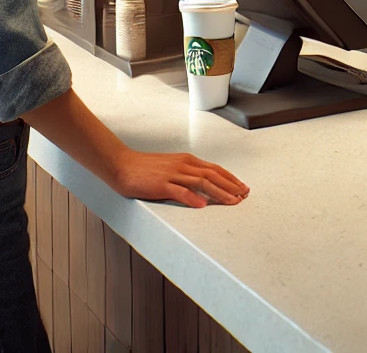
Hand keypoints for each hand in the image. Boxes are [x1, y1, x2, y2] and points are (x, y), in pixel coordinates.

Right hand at [111, 149, 248, 207]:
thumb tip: (204, 188)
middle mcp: (183, 165)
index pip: (215, 169)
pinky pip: (179, 191)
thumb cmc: (145, 168)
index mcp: (187, 160)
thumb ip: (188, 176)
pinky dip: (192, 198)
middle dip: (231, 186)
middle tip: (244, 196)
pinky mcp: (161, 184)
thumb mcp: (172, 168)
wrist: (122, 165)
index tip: (242, 188)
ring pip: (201, 182)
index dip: (231, 179)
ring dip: (219, 192)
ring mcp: (172, 174)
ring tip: (232, 201)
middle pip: (213, 175)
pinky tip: (202, 205)